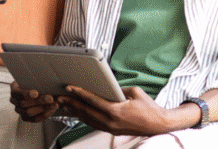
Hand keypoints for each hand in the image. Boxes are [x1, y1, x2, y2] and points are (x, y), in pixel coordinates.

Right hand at [10, 82, 59, 122]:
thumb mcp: (32, 79)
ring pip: (29, 113)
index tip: (36, 93)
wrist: (34, 89)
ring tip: (54, 104)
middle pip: (24, 104)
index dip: (26, 94)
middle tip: (50, 98)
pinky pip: (35, 119)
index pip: (17, 93)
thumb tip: (46, 77)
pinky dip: (45, 115)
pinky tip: (52, 110)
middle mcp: (14, 102)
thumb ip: (36, 80)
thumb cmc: (33, 83)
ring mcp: (20, 111)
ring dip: (44, 108)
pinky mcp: (26, 118)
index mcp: (14, 90)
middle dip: (39, 101)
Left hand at [57, 86, 175, 135]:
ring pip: (87, 119)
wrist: (158, 124)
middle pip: (86, 111)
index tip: (69, 87)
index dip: (79, 93)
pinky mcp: (111, 130)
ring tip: (64, 104)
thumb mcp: (134, 92)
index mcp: (116, 111)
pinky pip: (93, 124)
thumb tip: (104, 86)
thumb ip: (117, 89)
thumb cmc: (148, 108)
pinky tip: (77, 112)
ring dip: (74, 111)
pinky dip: (83, 117)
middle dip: (71, 103)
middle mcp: (111, 121)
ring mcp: (111, 128)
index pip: (93, 101)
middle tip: (59, 96)